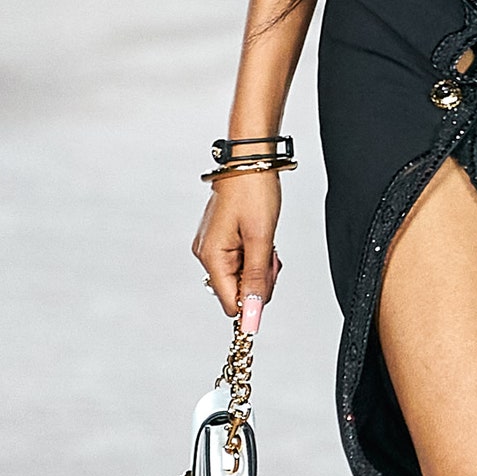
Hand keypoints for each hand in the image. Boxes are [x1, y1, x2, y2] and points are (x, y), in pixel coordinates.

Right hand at [192, 169, 282, 321]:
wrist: (250, 162)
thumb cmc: (253, 191)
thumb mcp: (261, 239)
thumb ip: (257, 279)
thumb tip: (252, 313)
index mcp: (212, 256)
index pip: (230, 302)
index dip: (253, 300)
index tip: (269, 282)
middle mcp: (207, 254)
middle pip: (237, 290)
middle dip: (259, 278)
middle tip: (269, 253)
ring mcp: (213, 246)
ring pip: (242, 276)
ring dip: (259, 265)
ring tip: (265, 242)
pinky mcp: (222, 240)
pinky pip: (241, 260)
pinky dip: (255, 255)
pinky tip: (260, 239)